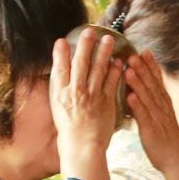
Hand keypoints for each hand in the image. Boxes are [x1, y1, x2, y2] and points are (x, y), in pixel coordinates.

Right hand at [48, 26, 124, 179]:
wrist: (82, 148)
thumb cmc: (69, 133)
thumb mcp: (59, 112)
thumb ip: (61, 94)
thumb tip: (62, 81)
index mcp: (61, 95)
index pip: (60, 70)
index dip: (60, 54)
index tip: (62, 41)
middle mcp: (75, 93)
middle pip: (80, 64)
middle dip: (84, 46)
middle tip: (90, 31)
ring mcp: (91, 97)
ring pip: (97, 69)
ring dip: (103, 53)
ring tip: (109, 39)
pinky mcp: (106, 102)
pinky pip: (111, 82)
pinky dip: (115, 71)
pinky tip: (119, 61)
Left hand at [124, 51, 178, 178]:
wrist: (177, 160)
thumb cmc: (168, 140)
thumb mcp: (164, 118)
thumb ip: (156, 104)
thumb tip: (147, 91)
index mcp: (165, 104)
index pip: (158, 81)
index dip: (151, 66)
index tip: (144, 52)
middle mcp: (162, 108)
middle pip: (152, 85)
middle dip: (143, 69)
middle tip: (134, 54)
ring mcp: (157, 118)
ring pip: (146, 97)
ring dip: (138, 83)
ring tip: (129, 69)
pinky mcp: (151, 130)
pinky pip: (143, 116)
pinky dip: (136, 105)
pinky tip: (129, 96)